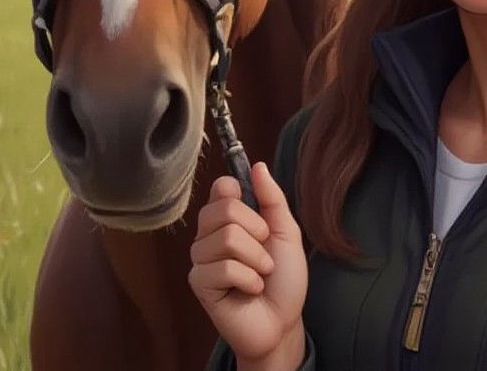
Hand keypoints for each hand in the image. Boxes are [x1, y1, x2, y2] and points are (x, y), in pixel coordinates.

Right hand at [189, 162, 307, 368]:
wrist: (282, 321)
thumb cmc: (284, 277)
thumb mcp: (286, 231)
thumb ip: (272, 198)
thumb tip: (258, 165)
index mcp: (230, 218)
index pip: (222, 186)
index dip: (238, 192)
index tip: (254, 209)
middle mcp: (210, 234)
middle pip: (225, 209)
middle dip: (257, 230)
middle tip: (265, 252)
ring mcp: (202, 258)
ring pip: (228, 238)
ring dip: (257, 258)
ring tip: (260, 273)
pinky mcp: (199, 283)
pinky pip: (224, 267)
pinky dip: (248, 278)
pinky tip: (251, 289)